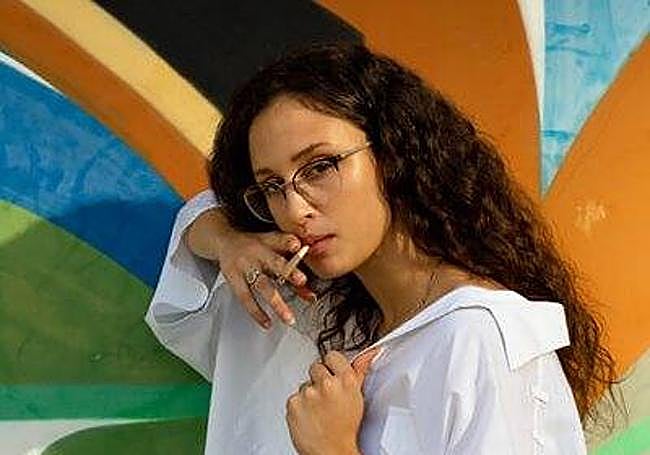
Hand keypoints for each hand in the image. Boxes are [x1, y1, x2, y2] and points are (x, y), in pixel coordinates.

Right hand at [186, 208, 315, 328]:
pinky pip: (245, 297)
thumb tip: (312, 296)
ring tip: (289, 318)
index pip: (281, 239)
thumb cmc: (256, 247)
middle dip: (288, 271)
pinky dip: (256, 312)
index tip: (298, 246)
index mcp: (270, 241)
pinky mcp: (233, 278)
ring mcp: (245, 266)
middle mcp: (258, 253)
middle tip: (302, 280)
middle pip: (274, 262)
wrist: (224, 241)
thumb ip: (294, 271)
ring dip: (277, 303)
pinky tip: (266, 322)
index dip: (289, 242)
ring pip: (262, 285)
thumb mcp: (274, 250)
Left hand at [285, 348, 380, 454]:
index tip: (332, 374)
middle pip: (316, 367)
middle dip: (319, 379)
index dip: (331, 366)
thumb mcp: (356, 397)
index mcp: (346, 380)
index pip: (332, 355)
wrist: (331, 452)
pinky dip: (299, 405)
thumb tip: (369, 354)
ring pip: (305, 384)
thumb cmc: (345, 428)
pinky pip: (294, 397)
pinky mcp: (294, 403)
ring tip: (319, 409)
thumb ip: (360, 371)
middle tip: (326, 397)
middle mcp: (327, 384)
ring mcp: (309, 393)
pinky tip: (309, 415)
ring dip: (309, 394)